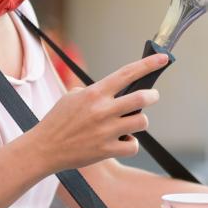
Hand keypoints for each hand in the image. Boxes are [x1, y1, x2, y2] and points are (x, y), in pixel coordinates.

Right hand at [28, 53, 168, 172]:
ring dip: (140, 121)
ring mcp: (106, 131)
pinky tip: (122, 142)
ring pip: (142, 122)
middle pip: (142, 98)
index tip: (163, 58)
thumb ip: (94, 91)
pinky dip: (131, 144)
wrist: (43, 149)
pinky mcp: (107, 150)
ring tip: (129, 123)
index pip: (126, 74)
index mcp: (94, 94)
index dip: (147, 65)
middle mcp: (102, 110)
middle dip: (153, 96)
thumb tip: (114, 90)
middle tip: (152, 96)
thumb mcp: (71, 98)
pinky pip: (134, 146)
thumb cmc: (58, 121)